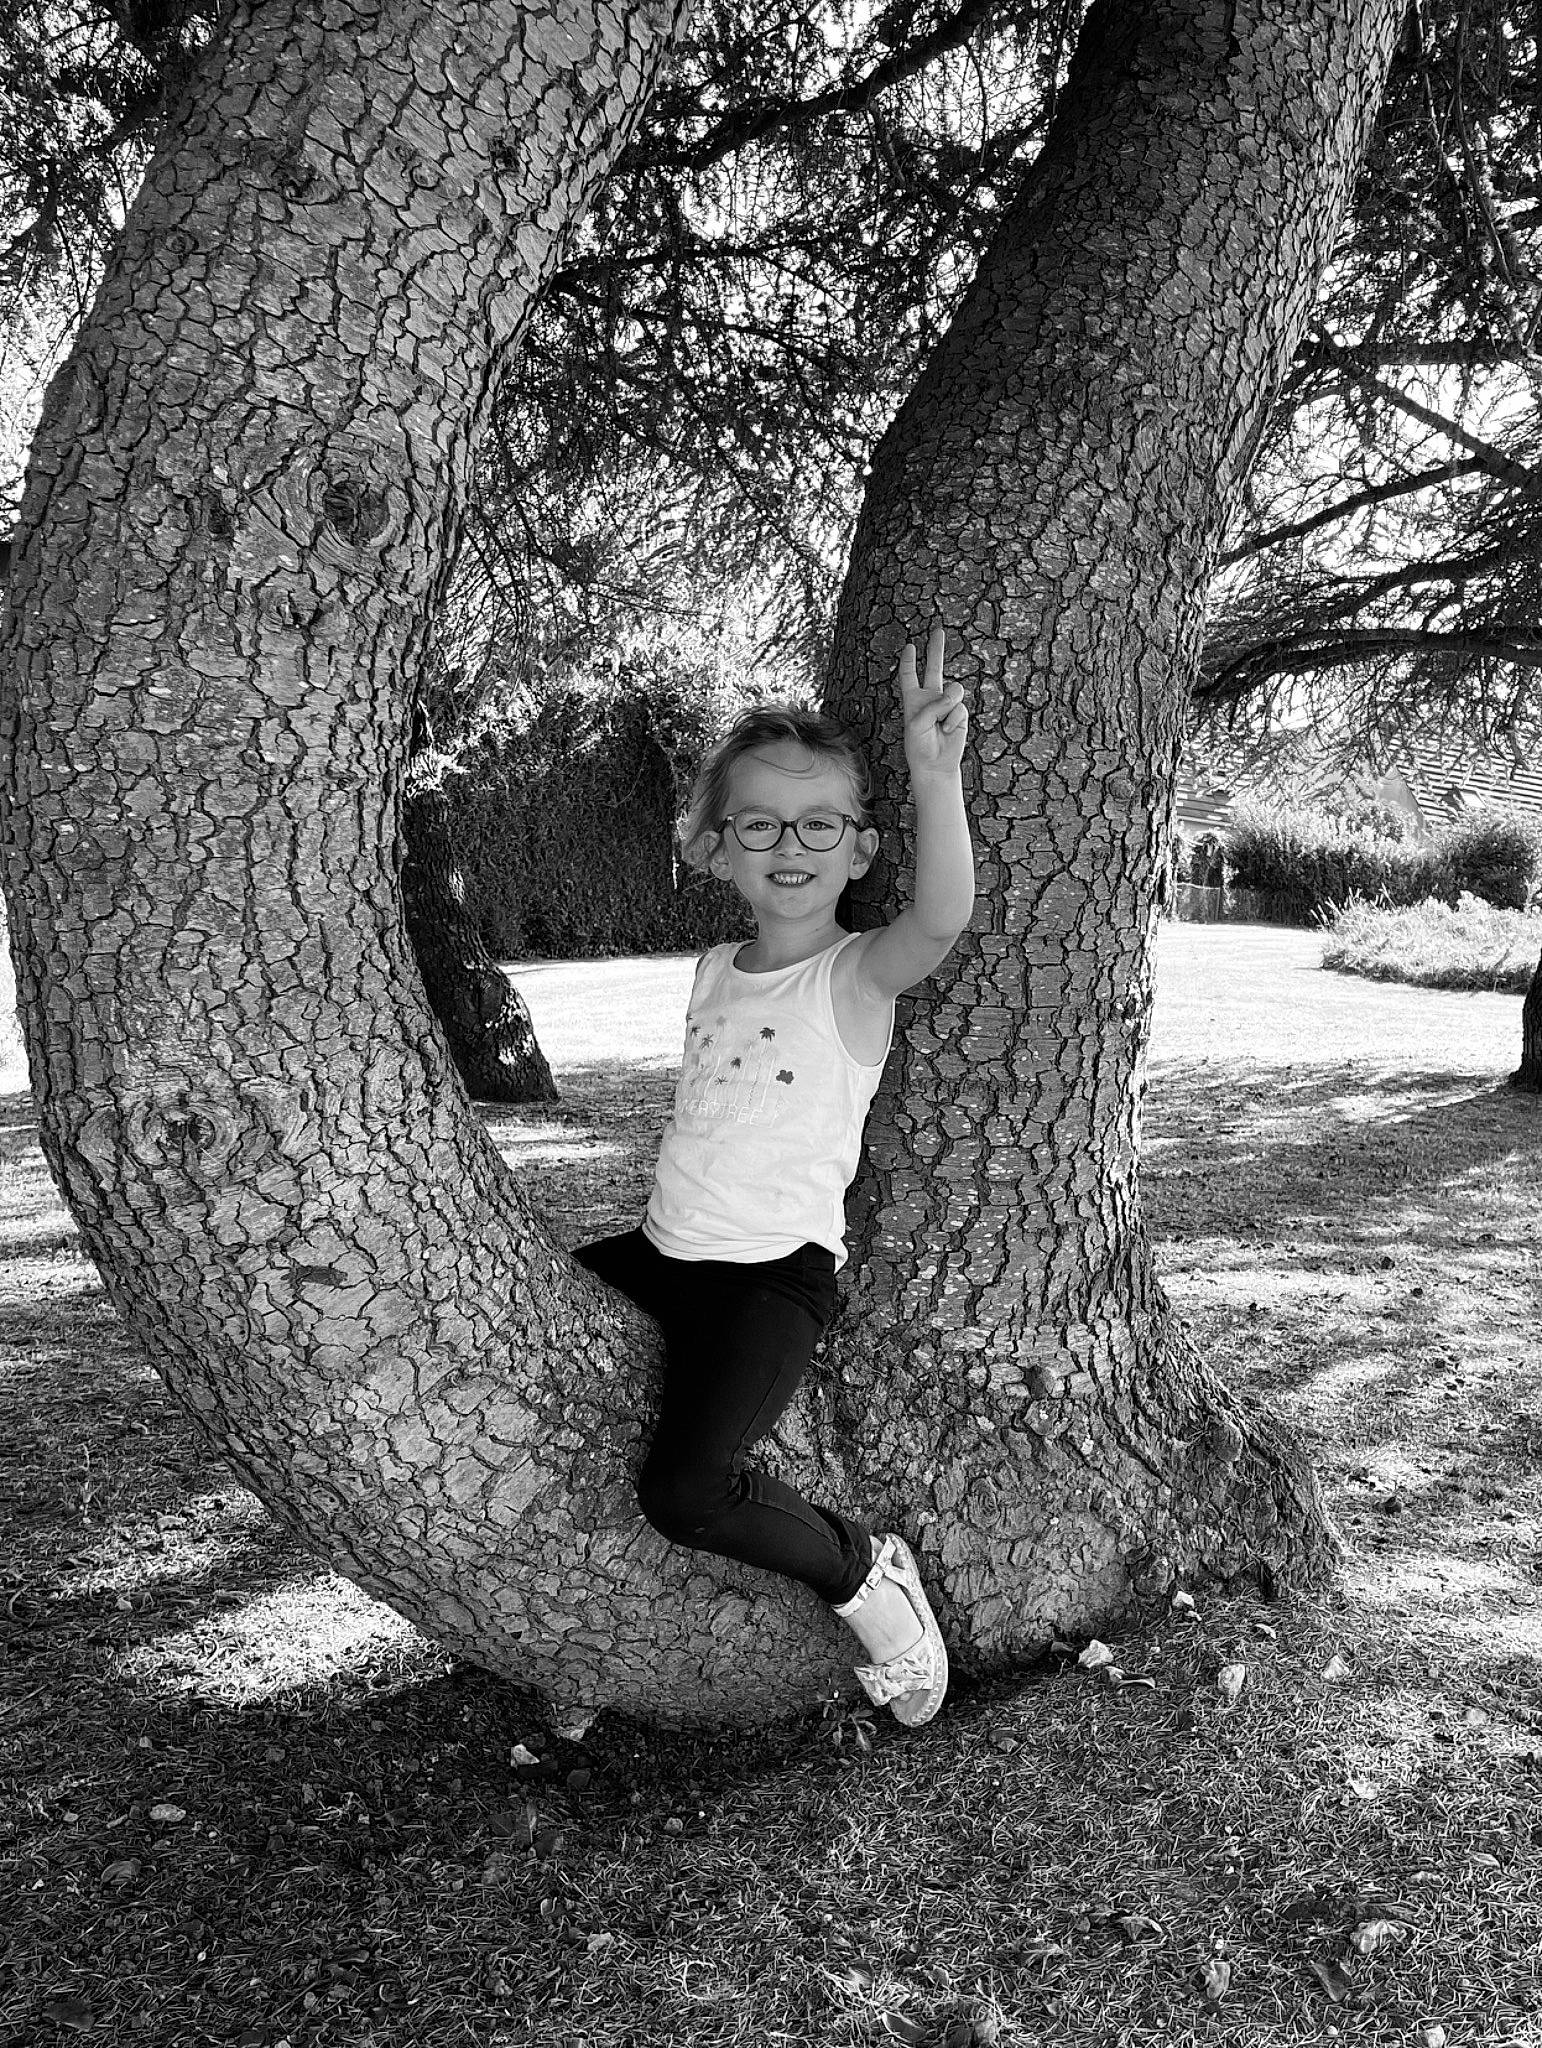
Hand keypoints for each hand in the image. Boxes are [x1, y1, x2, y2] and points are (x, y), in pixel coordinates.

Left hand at [897, 623, 966, 777]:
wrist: (935, 765)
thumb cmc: (919, 745)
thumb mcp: (917, 723)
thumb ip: (933, 704)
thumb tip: (955, 694)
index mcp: (912, 699)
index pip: (909, 676)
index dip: (908, 661)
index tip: (910, 647)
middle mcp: (930, 698)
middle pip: (933, 668)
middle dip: (936, 649)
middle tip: (938, 629)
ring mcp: (946, 705)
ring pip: (953, 690)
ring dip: (946, 707)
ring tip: (940, 724)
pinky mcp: (959, 714)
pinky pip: (959, 707)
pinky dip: (952, 720)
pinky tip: (947, 731)